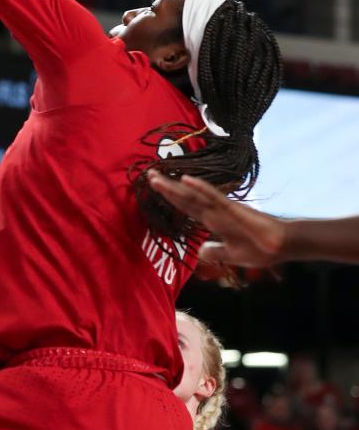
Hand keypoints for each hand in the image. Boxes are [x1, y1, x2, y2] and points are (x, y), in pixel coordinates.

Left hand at [147, 173, 286, 266]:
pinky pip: (215, 197)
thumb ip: (215, 251)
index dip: (170, 198)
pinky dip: (200, 188)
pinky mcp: (234, 209)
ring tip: (156, 176)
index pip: (186, 207)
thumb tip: (199, 252)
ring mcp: (223, 209)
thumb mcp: (231, 254)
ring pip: (194, 194)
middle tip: (147, 175)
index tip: (154, 189)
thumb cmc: (260, 249)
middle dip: (166, 188)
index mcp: (213, 221)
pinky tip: (186, 180)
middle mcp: (214, 212)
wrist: (283, 247)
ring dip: (175, 186)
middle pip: (185, 198)